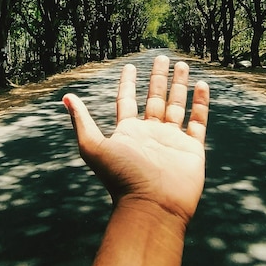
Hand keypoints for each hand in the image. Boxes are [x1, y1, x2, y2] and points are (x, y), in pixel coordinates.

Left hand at [63, 55, 209, 225]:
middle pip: (155, 99)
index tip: (132, 66)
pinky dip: (200, 104)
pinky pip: (197, 121)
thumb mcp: (94, 147)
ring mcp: (172, 140)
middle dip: (158, 78)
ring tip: (182, 65)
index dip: (128, 83)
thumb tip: (65, 97)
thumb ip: (82, 121)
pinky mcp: (191, 148)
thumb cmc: (122, 178)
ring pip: (177, 106)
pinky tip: (201, 85)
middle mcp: (150, 134)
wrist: (153, 207)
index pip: (128, 101)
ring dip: (179, 85)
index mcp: (128, 132)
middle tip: (162, 57)